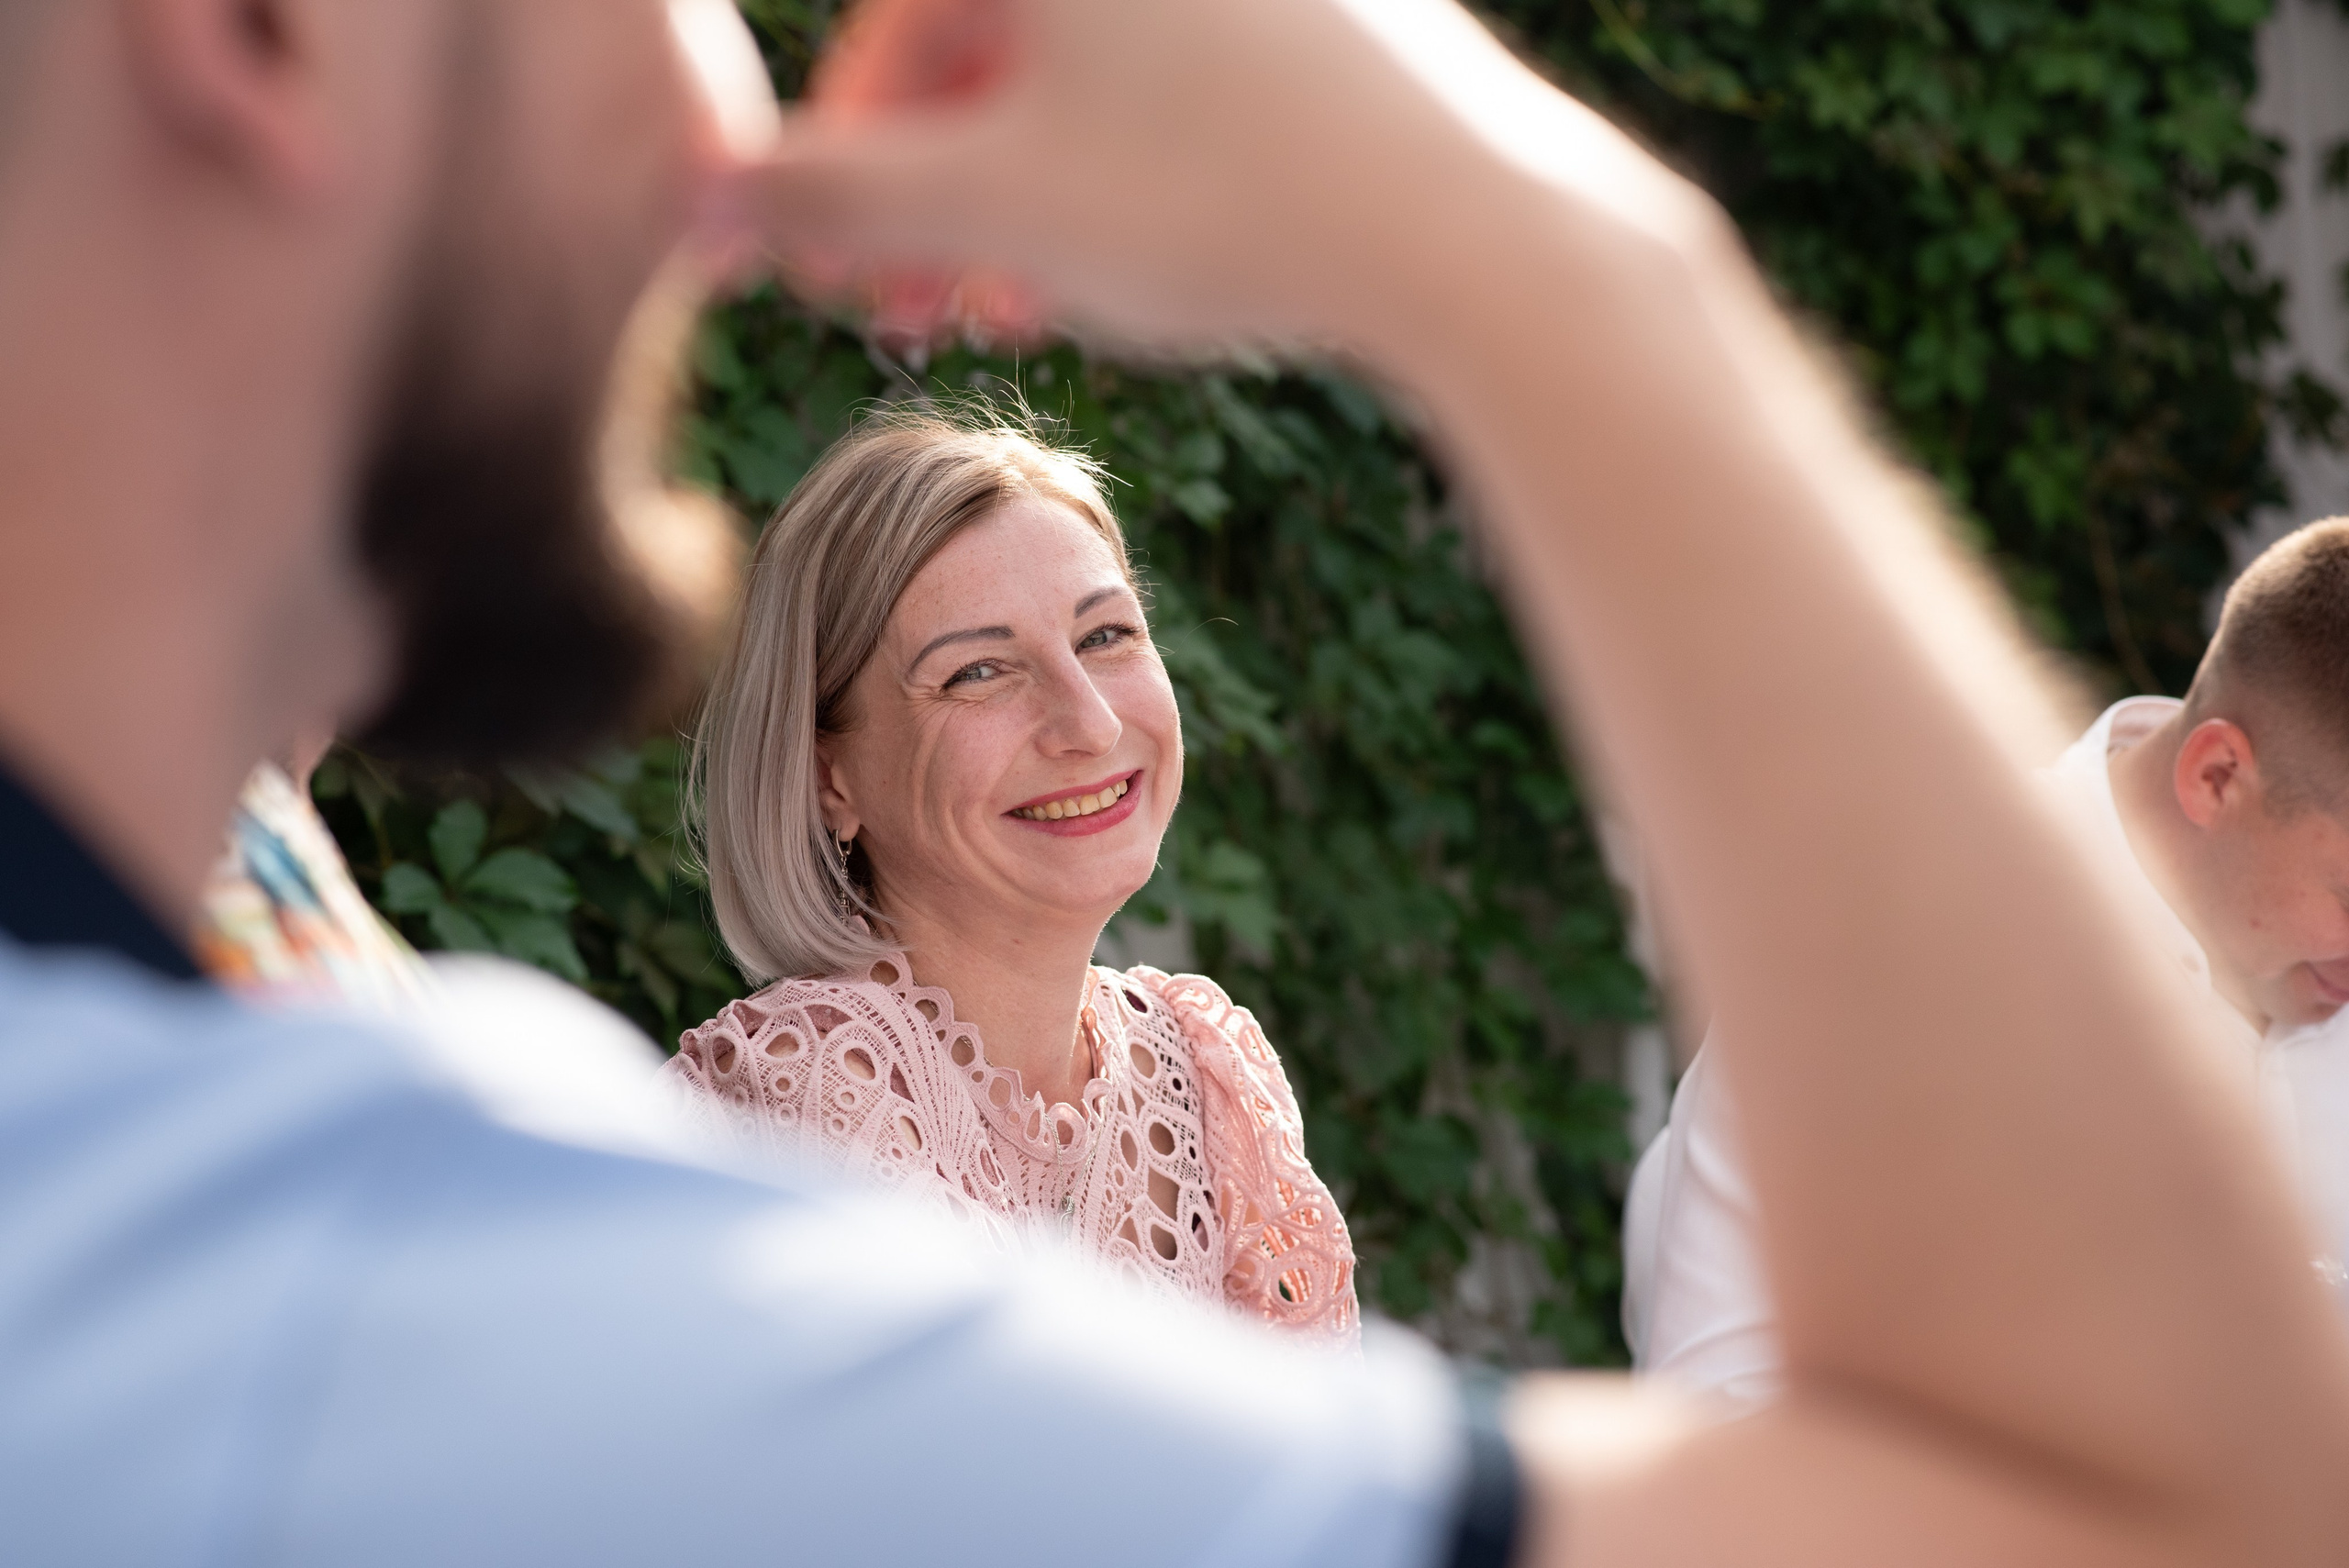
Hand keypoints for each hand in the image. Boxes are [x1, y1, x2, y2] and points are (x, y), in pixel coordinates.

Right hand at [753, 0, 1720, 357]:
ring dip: (1033, 195)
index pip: (897, 32)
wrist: (1476, 227)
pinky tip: (1142, 262)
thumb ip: (829, 199)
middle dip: (942, 193)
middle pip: (992, 50)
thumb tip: (694, 208)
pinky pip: (1189, 75)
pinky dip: (1136, 161)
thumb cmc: (1225, 199)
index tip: (839, 280)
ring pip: (1092, 73)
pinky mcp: (1336, 9)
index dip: (846, 167)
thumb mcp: (995, 211)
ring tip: (1030, 311)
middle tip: (922, 317)